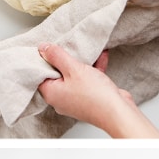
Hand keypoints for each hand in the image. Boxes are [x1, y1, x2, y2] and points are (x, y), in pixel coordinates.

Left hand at [37, 43, 158, 137]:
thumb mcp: (73, 68)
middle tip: (68, 47)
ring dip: (82, 64)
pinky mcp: (89, 99)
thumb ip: (57, 56)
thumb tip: (43, 48)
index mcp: (51, 94)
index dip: (43, 59)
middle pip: (57, 74)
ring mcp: (76, 100)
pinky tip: (101, 57)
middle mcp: (61, 99)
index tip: (49, 47)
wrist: (118, 112)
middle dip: (65, 59)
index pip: (39, 74)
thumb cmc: (95, 96)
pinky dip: (92, 70)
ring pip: (74, 77)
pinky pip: (87, 81)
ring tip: (88, 50)